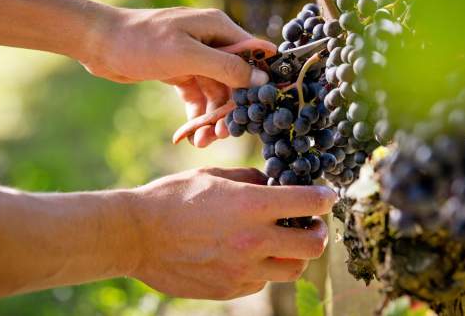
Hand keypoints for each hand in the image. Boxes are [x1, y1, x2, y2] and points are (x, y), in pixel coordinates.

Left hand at [83, 7, 272, 146]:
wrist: (98, 43)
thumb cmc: (142, 41)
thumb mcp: (187, 55)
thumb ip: (226, 66)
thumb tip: (262, 79)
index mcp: (219, 29)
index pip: (254, 55)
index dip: (263, 81)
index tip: (266, 109)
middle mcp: (211, 42)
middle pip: (235, 80)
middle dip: (230, 108)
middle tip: (223, 135)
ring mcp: (195, 58)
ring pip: (216, 93)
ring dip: (211, 118)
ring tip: (202, 141)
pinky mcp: (179, 71)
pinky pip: (197, 97)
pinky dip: (196, 115)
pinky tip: (190, 135)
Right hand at [123, 168, 335, 299]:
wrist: (136, 235)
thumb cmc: (173, 197)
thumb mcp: (214, 175)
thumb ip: (250, 179)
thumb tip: (275, 184)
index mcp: (252, 206)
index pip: (309, 203)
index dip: (326, 198)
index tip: (328, 197)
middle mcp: (253, 241)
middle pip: (312, 246)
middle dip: (319, 233)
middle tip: (312, 224)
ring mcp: (242, 270)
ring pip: (291, 270)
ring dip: (294, 254)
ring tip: (283, 241)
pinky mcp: (230, 288)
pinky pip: (262, 281)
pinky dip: (265, 267)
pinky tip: (249, 254)